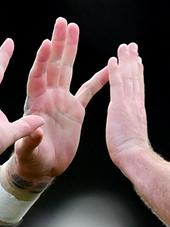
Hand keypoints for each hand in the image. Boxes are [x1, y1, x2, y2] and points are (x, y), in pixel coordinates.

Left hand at [8, 18, 108, 190]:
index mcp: (34, 104)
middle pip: (54, 66)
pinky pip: (89, 90)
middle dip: (58, 44)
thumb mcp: (27, 152)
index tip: (46, 44)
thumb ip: (30, 141)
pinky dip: (99, 79)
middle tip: (62, 23)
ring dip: (71, 50)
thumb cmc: (30, 160)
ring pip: (68, 70)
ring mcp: (61, 101)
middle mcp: (48, 98)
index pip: (37, 78)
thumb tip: (35, 131)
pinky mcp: (74, 110)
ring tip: (74, 29)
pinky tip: (110, 66)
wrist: (41, 168)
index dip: (42, 61)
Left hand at [106, 43, 151, 168]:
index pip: (136, 88)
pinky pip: (117, 84)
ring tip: (125, 47)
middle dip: (133, 61)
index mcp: (136, 110)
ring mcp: (128, 103)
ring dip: (126, 60)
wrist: (134, 156)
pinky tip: (112, 60)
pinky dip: (115, 71)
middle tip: (132, 47)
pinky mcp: (120, 106)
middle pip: (135, 77)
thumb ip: (129, 125)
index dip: (137, 74)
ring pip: (128, 76)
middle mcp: (135, 103)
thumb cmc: (130, 153)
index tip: (137, 62)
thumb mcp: (130, 134)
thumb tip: (128, 125)